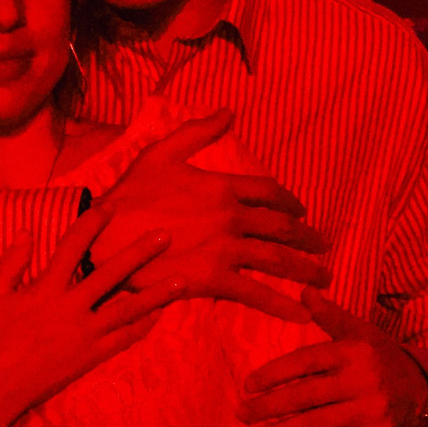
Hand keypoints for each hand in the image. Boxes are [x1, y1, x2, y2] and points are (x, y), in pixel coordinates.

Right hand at [0, 198, 174, 424]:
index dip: (92, 223)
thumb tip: (27, 232)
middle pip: (113, 274)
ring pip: (128, 308)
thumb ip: (11, 263)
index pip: (73, 246)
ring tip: (183, 280)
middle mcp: (71, 308)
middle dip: (141, 252)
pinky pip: (123, 339)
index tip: (111, 207)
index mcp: (46, 289)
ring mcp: (85, 334)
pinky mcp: (91, 357)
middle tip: (167, 235)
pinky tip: (159, 315)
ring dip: (156, 293)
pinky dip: (142, 326)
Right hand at [91, 112, 330, 321]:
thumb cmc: (128, 195)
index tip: (302, 211)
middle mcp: (231, 218)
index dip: (290, 201)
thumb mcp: (161, 153)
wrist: (104, 238)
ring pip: (277, 260)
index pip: (269, 192)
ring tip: (324, 278)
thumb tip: (228, 112)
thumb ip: (197, 132)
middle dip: (308, 237)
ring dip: (306, 269)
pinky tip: (300, 314)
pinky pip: (255, 294)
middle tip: (323, 245)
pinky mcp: (213, 280)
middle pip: (282, 227)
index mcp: (222, 186)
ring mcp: (225, 250)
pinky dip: (281, 305)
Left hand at [241, 288, 427, 426]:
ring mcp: (370, 410)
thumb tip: (304, 291)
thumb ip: (330, 316)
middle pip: (305, 396)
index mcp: (353, 351)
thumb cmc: (381, 358)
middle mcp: (361, 379)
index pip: (305, 362)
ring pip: (316, 424)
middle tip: (241, 414)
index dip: (274, 373)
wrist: (423, 392)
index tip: (247, 385)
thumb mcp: (360, 332)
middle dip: (269, 407)